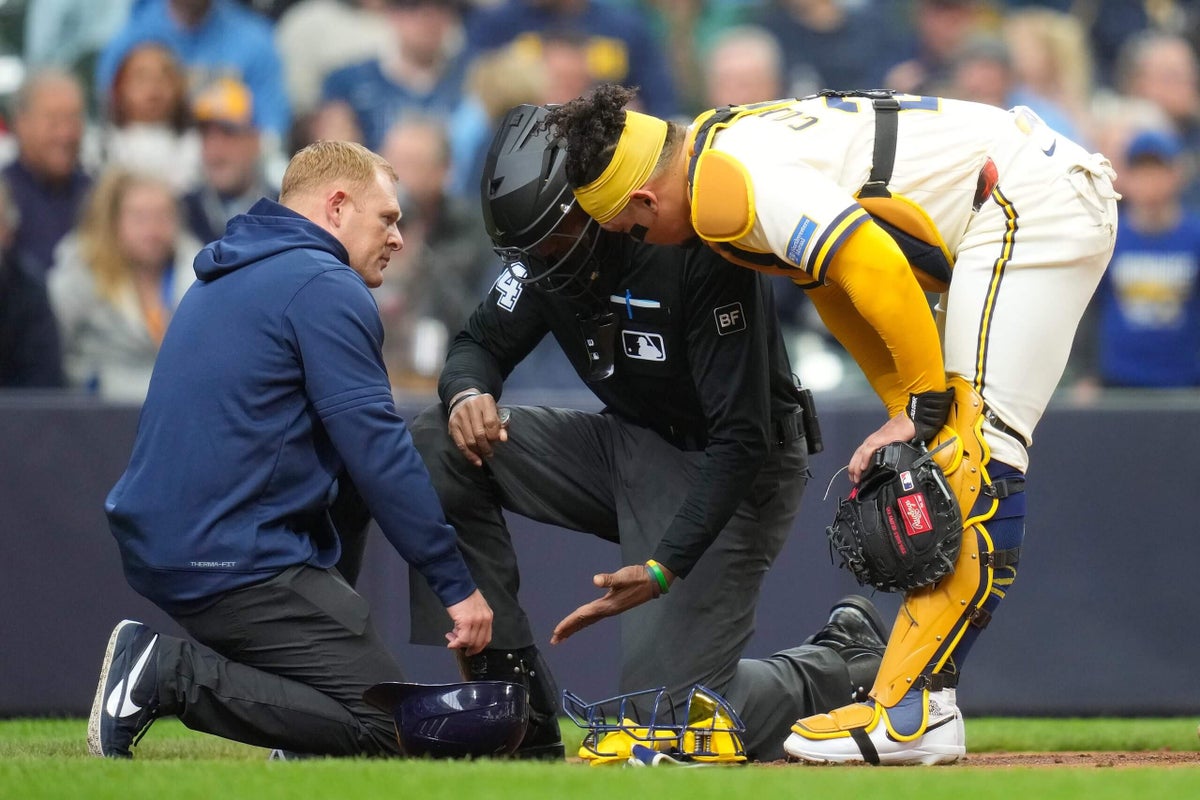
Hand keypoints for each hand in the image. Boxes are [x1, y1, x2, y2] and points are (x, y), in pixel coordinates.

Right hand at [444, 589, 492, 655]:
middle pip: (479, 642)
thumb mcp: (475, 608)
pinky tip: (450, 641)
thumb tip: (466, 634)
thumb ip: (474, 621)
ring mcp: (477, 621)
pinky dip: (456, 643)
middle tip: (458, 645)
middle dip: (468, 647)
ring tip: (451, 638)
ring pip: (470, 642)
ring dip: (459, 643)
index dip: (477, 646)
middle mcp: (485, 619)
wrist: (456, 586)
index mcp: (488, 616)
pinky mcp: (467, 622)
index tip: (470, 649)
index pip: (486, 638)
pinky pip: (463, 639)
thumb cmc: (463, 595)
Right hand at [447, 391, 507, 466]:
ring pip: (469, 441)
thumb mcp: (497, 412)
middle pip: (479, 433)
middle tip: (491, 453)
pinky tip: (477, 461)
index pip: (491, 423)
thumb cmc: (485, 409)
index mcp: (485, 401)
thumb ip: (502, 425)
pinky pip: (460, 444)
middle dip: (486, 447)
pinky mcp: (452, 425)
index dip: (495, 436)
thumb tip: (503, 439)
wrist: (464, 400)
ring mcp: (459, 416)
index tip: (497, 441)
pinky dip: (469, 455)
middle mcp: (471, 406)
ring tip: (484, 454)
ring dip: (479, 451)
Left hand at [550, 563, 671, 643]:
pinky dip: (583, 621)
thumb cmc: (638, 577)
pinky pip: (593, 617)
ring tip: (562, 635)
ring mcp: (610, 609)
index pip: (583, 615)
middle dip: (569, 630)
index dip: (569, 622)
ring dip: (575, 628)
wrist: (653, 581)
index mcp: (607, 605)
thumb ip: (610, 579)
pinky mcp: (612, 606)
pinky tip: (579, 622)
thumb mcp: (624, 576)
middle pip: (583, 622)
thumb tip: (597, 580)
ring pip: (588, 621)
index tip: (557, 630)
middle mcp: (607, 610)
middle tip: (554, 640)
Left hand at [849, 413, 915, 482]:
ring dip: (857, 467)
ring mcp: (873, 441)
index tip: (854, 476)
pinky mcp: (879, 441)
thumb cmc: (899, 432)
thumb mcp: (889, 444)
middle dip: (853, 470)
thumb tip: (883, 465)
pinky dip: (864, 460)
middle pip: (856, 456)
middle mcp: (869, 441)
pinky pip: (868, 451)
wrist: (906, 422)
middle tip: (853, 480)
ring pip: (860, 455)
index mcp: (871, 442)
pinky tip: (863, 467)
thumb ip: (884, 452)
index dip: (855, 466)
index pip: (859, 456)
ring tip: (856, 477)